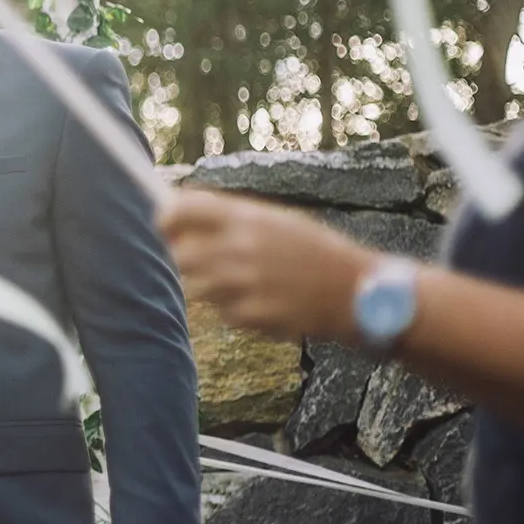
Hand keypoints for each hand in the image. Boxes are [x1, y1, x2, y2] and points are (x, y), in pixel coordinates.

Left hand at [157, 189, 377, 340]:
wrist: (358, 291)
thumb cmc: (317, 253)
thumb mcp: (278, 222)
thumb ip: (232, 218)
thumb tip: (179, 211)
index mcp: (248, 217)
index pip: (183, 209)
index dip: (167, 218)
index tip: (164, 225)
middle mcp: (241, 246)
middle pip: (180, 254)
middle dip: (186, 260)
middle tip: (206, 264)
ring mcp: (245, 282)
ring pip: (200, 288)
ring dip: (216, 289)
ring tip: (251, 285)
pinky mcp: (252, 314)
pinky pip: (225, 314)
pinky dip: (239, 311)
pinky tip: (269, 303)